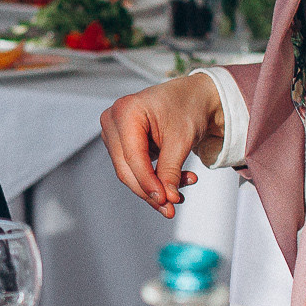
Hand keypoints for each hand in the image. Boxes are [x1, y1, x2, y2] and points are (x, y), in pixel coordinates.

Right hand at [101, 73, 224, 218]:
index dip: (148, 183)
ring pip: (128, 171)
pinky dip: (153, 178)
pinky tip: (176, 183)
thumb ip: (171, 169)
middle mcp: (112, 120)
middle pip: (125, 168)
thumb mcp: (182, 139)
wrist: (192, 97)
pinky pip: (133, 167)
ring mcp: (114, 131)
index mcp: (126, 111)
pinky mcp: (121, 142)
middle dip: (149, 190)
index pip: (133, 157)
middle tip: (170, 209)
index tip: (166, 202)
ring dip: (154, 186)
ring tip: (180, 193)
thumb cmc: (187, 108)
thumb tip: (166, 199)